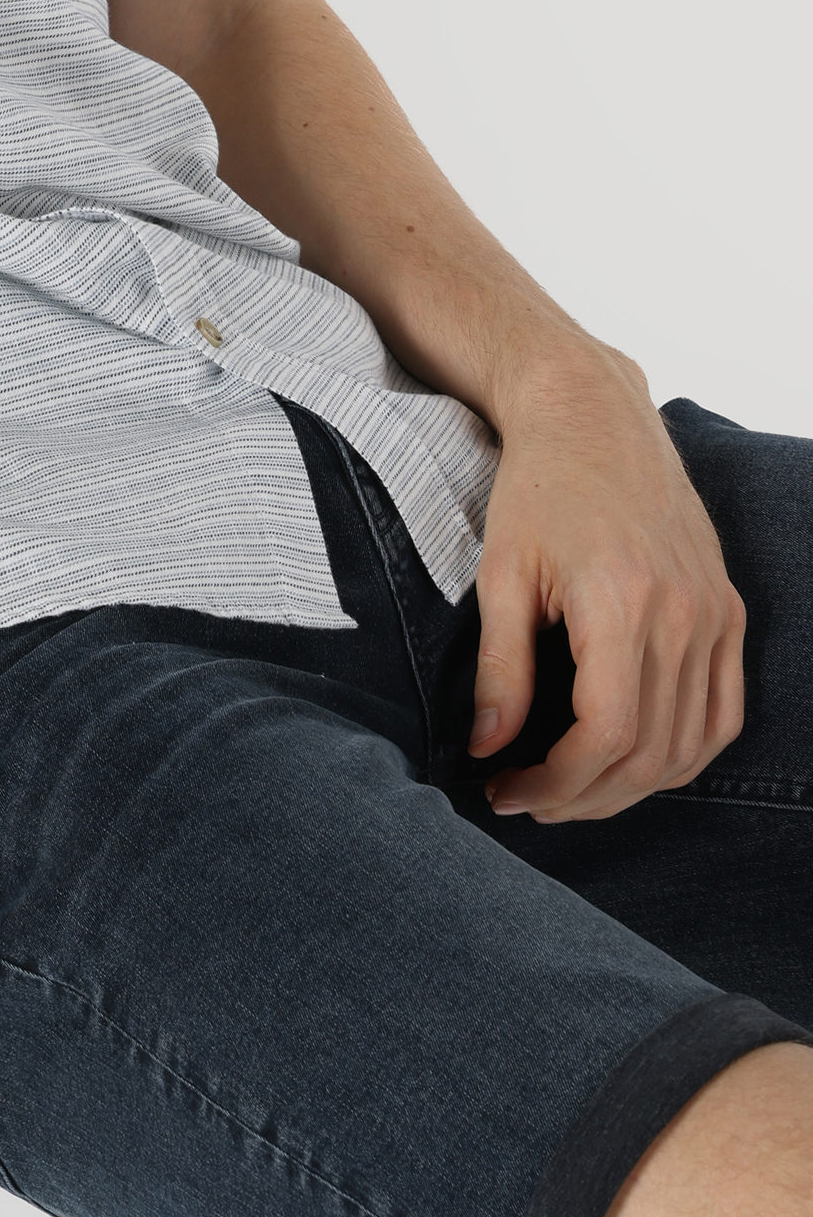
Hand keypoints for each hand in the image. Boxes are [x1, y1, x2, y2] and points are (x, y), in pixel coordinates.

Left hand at [471, 336, 746, 820]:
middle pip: (648, 753)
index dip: (555, 782)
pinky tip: (632, 764)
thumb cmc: (536, 489)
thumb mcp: (499, 574)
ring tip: (570, 789)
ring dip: (630, 787)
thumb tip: (488, 748)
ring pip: (689, 744)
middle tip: (526, 800)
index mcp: (621, 602)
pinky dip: (684, 754)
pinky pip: (723, 711)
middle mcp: (682, 613)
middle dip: (583, 796)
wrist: (593, 416)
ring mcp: (714, 612)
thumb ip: (498, 668)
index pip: (606, 735)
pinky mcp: (728, 609)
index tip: (505, 790)